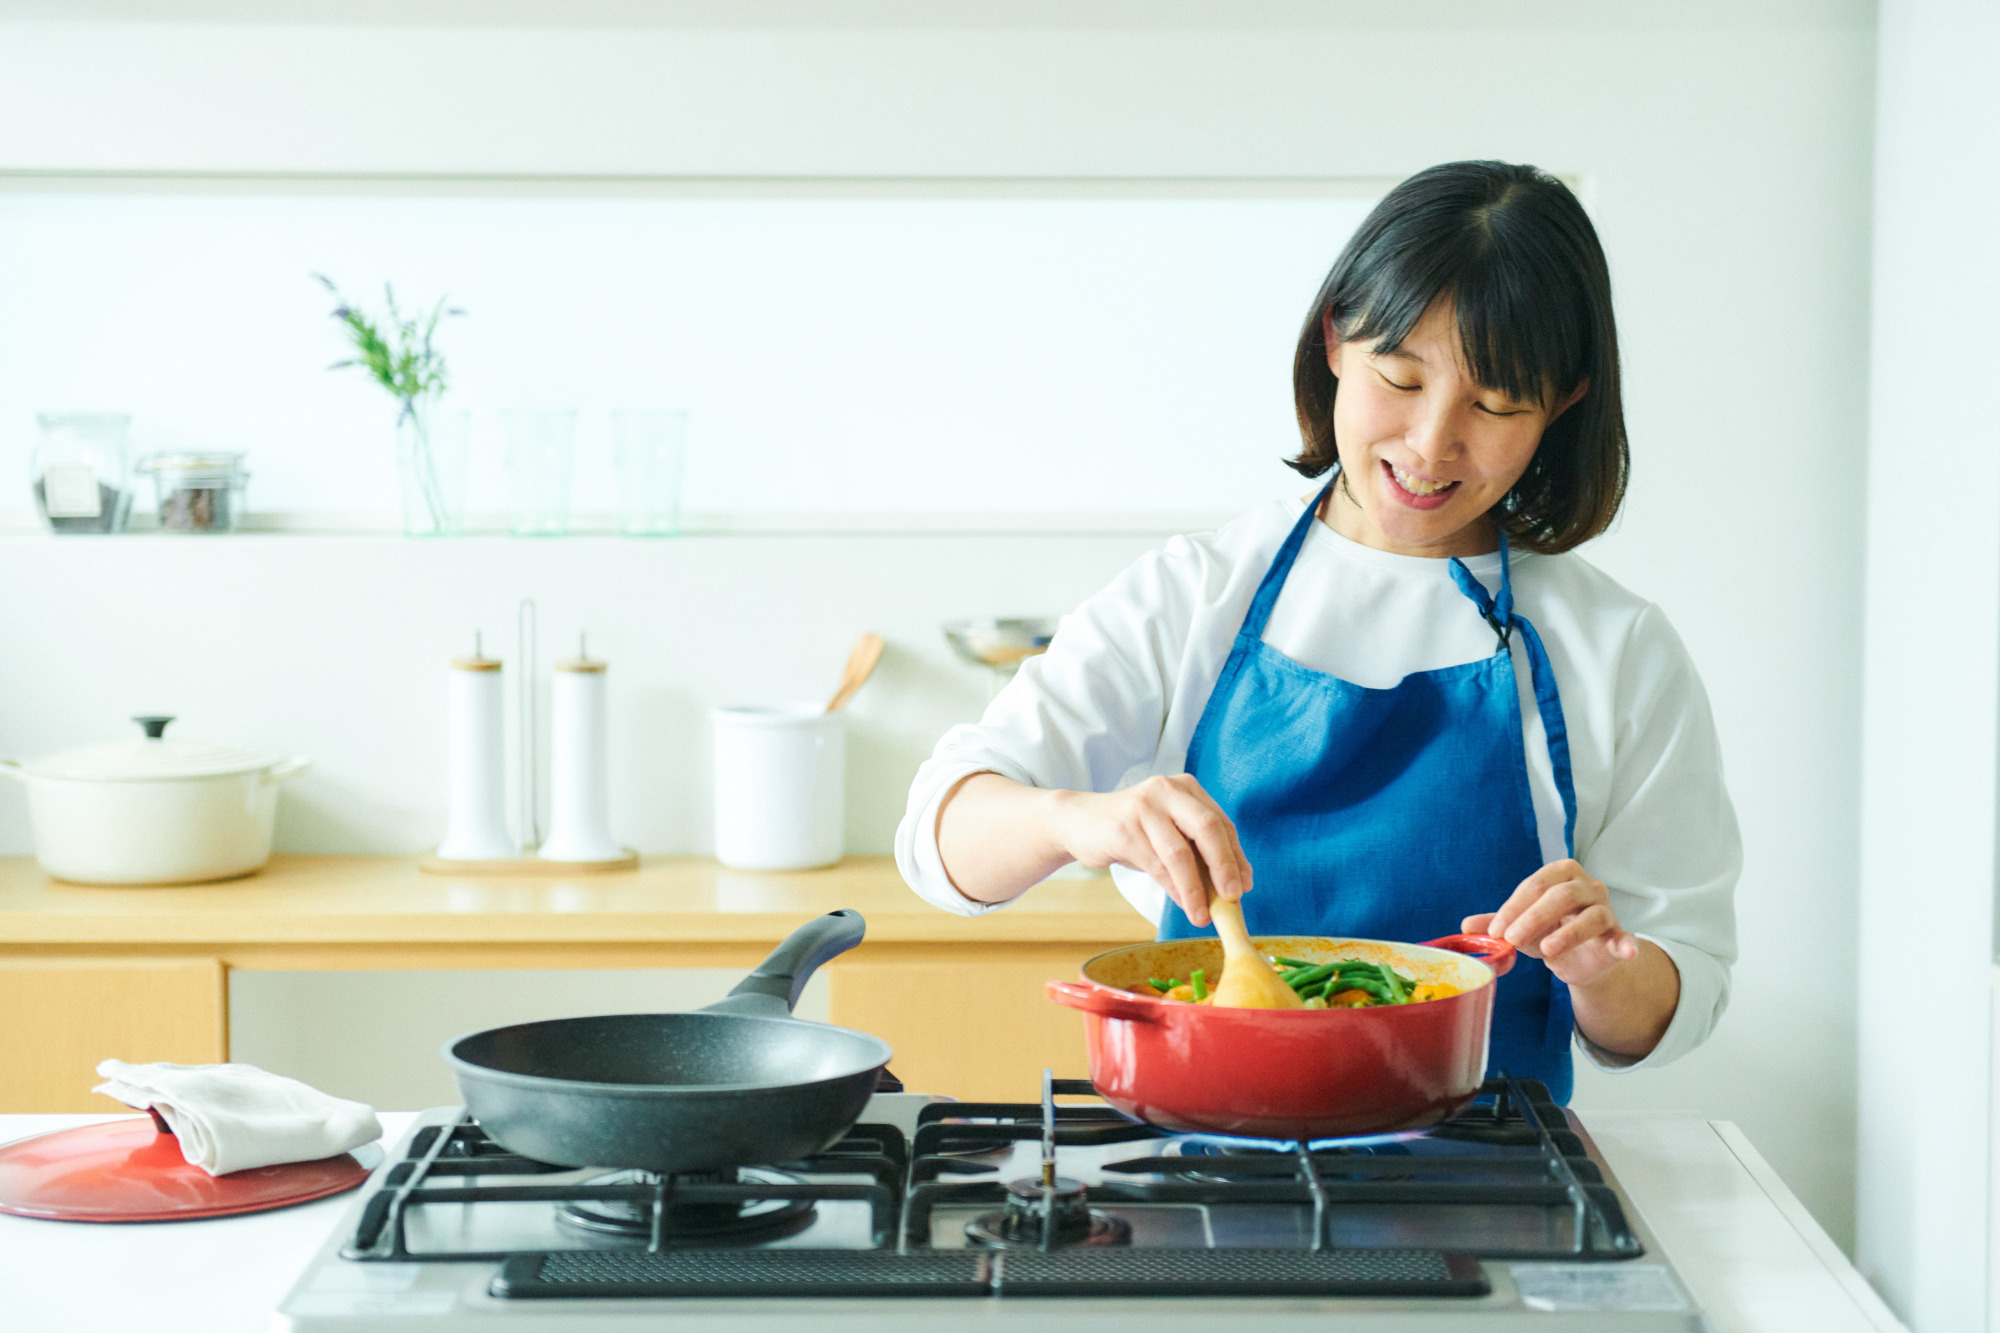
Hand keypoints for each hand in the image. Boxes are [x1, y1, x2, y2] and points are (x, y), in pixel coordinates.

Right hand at [1046, 774, 1249, 926]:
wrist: (1079, 821)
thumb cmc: (1133, 831)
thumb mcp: (1169, 832)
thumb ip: (1198, 850)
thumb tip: (1234, 886)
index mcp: (1186, 788)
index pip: (1221, 823)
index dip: (1236, 856)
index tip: (1244, 886)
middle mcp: (1167, 790)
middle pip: (1207, 829)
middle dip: (1224, 867)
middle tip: (1232, 898)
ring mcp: (1143, 807)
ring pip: (1180, 853)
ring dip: (1195, 890)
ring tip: (1202, 915)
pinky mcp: (1123, 829)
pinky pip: (1156, 864)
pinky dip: (1173, 888)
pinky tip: (1181, 903)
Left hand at [1462, 859, 1637, 988]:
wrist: (1579, 960)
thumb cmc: (1548, 932)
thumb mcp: (1520, 927)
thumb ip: (1495, 924)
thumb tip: (1465, 926)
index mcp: (1561, 875)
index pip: (1536, 884)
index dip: (1513, 907)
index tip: (1495, 930)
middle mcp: (1588, 887)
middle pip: (1562, 895)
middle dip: (1534, 917)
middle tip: (1511, 939)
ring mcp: (1607, 911)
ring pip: (1592, 915)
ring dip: (1569, 933)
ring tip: (1547, 951)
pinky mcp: (1620, 937)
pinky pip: (1625, 937)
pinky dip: (1627, 943)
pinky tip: (1624, 951)